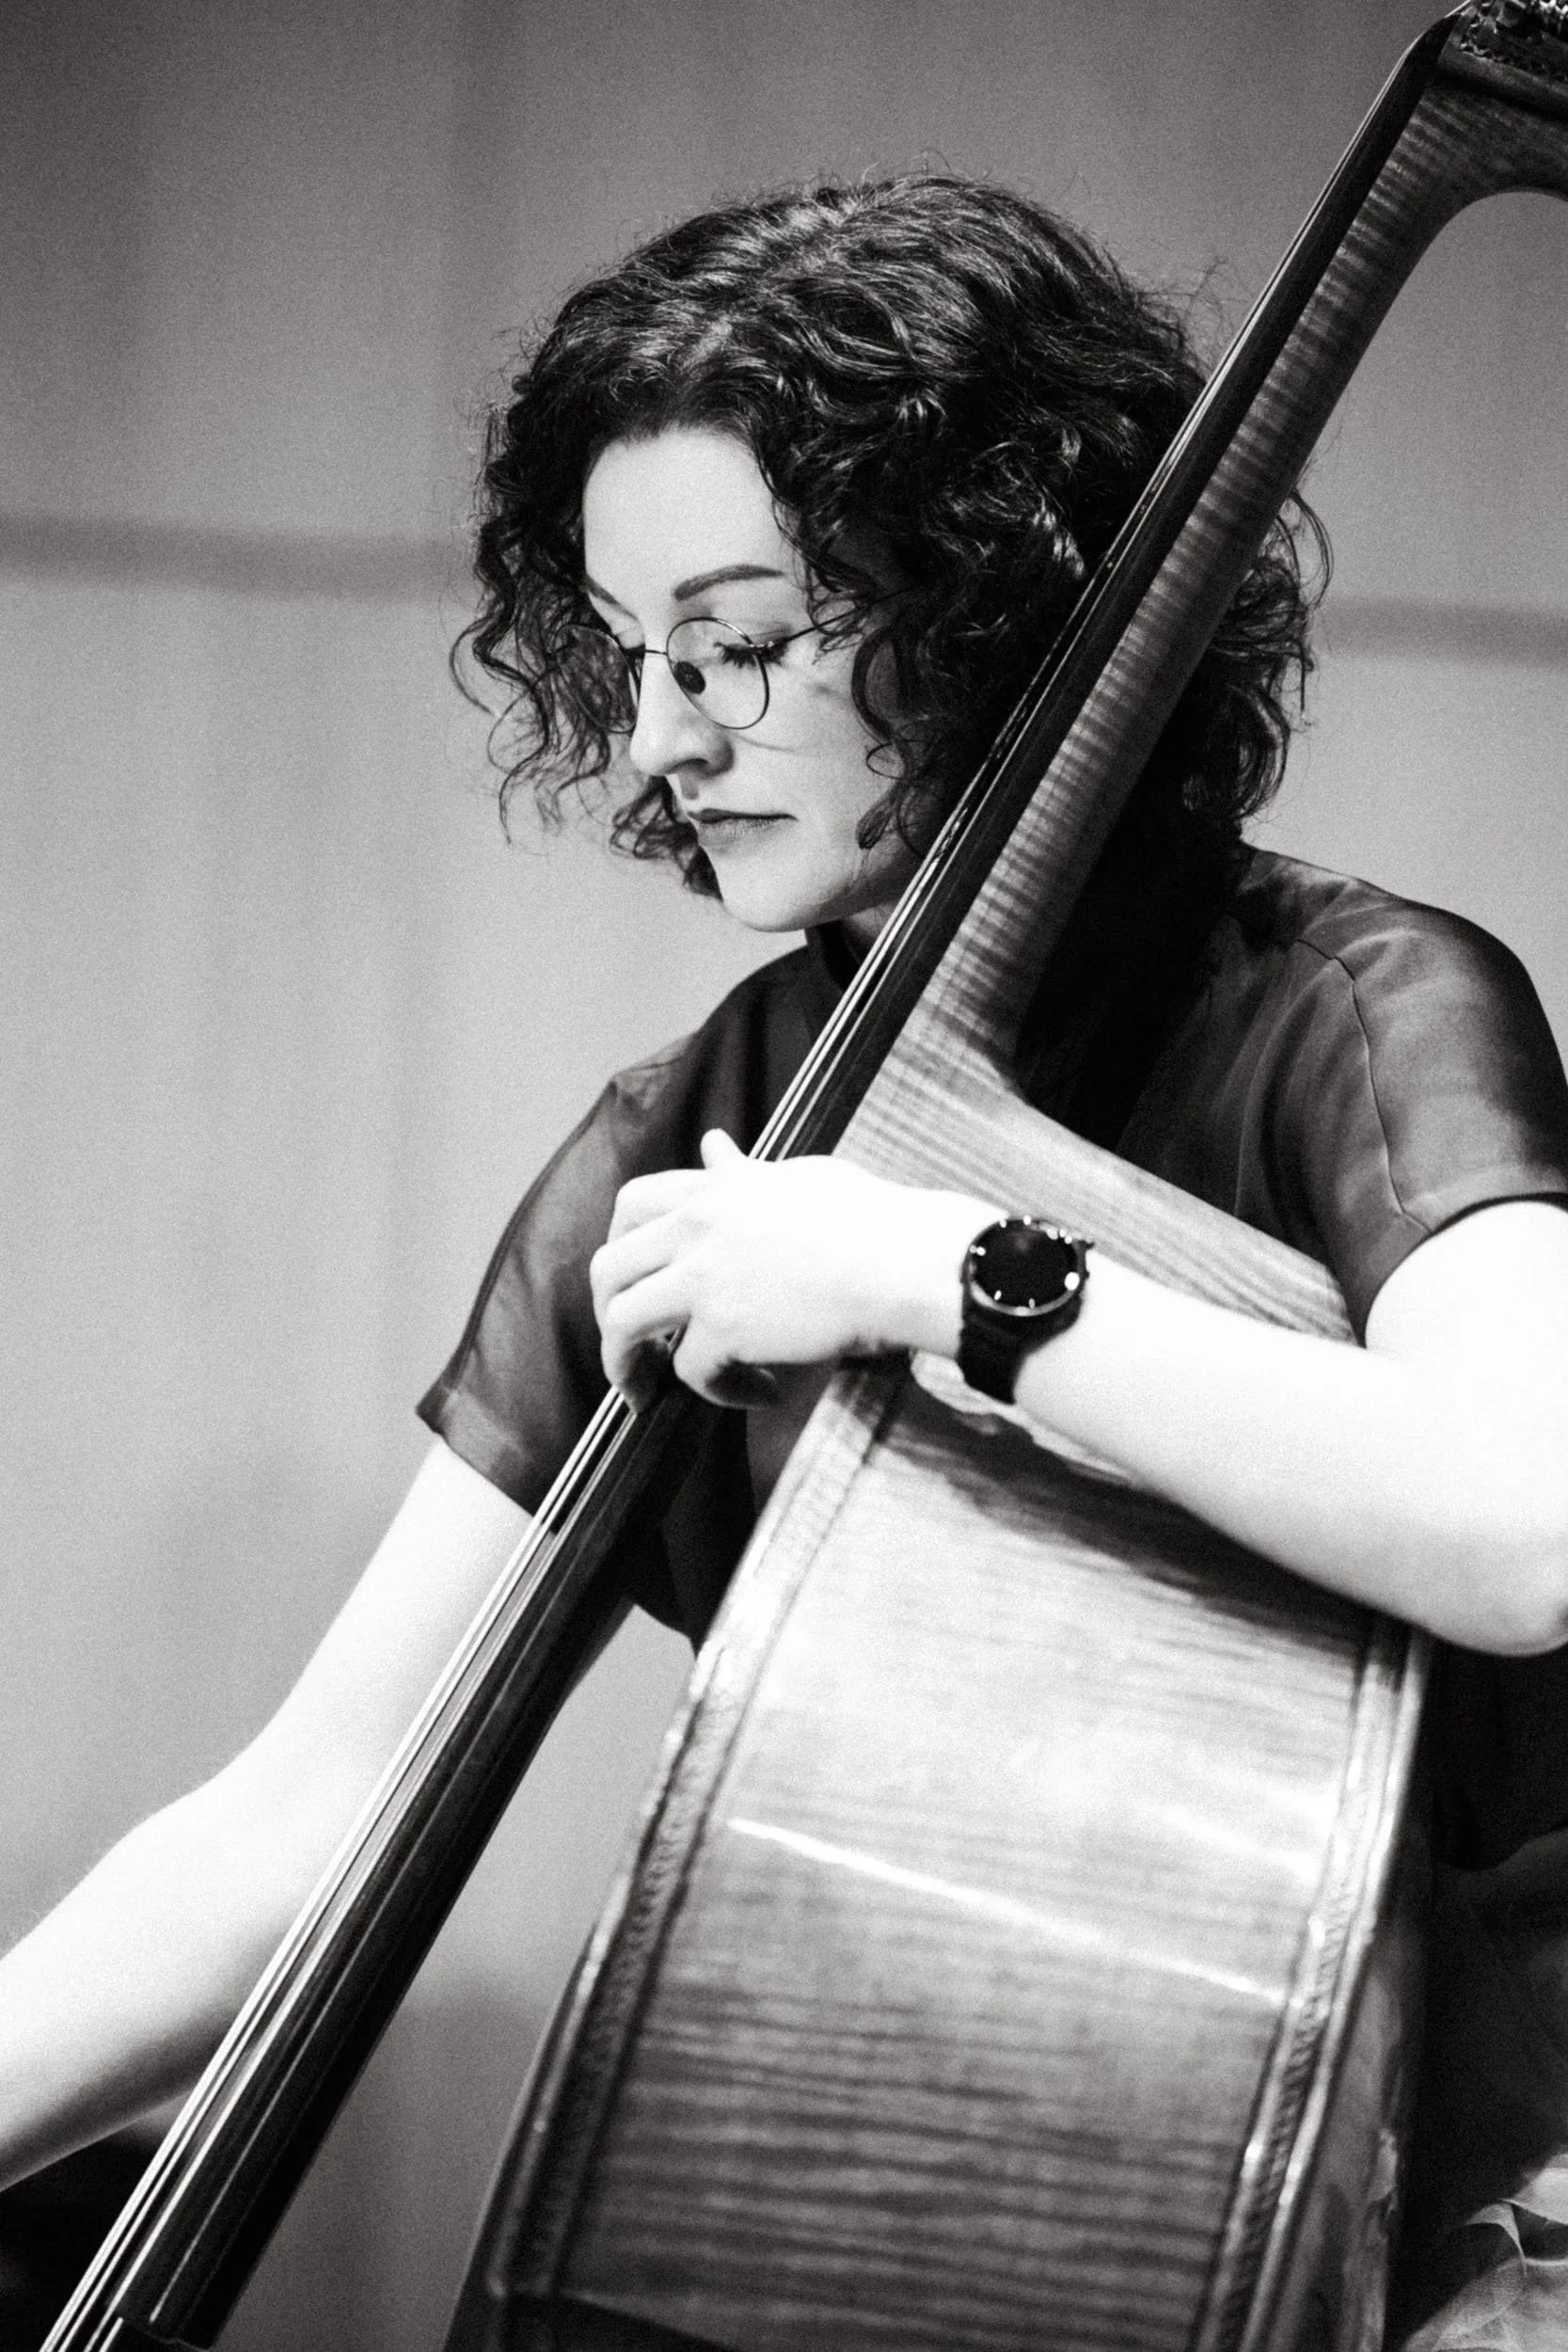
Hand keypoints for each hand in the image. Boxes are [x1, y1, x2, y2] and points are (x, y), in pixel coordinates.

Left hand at [590, 1131, 999, 1408]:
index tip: (634, 1275)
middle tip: (628, 1344)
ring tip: (646, 1389)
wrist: (903, 1260)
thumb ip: (745, 1172)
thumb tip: (714, 1145)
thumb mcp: (799, 1176)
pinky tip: (755, 1393)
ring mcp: (705, 1278)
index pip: (632, 1204)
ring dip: (625, 1363)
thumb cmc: (870, 1217)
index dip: (620, 1243)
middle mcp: (696, 1228)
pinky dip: (716, 1391)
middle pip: (608, 1267)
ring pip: (622, 1322)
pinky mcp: (725, 1328)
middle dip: (606, 1310)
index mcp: (714, 1190)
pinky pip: (689, 1370)